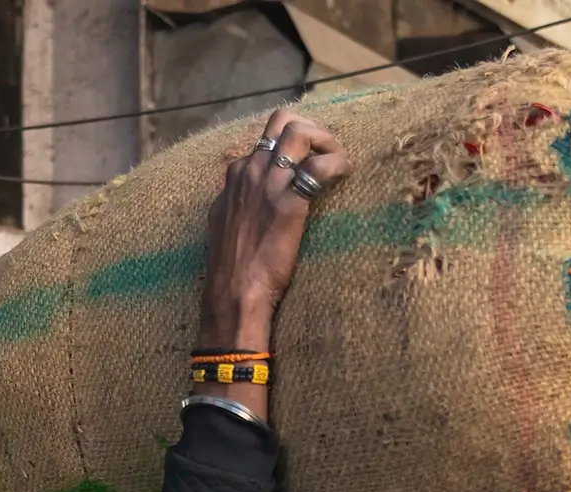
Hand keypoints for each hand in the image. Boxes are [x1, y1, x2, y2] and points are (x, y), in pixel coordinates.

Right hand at [195, 108, 351, 385]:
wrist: (234, 291)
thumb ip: (235, 202)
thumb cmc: (233, 265)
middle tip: (328, 152)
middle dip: (312, 128)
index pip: (266, 139)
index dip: (293, 146)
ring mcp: (268, 183)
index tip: (310, 162)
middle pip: (282, 120)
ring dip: (327, 139)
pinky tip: (346, 173)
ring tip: (340, 160)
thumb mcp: (224, 223)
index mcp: (236, 175)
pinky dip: (338, 162)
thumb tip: (240, 197)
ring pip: (299, 131)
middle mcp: (250, 171)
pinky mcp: (288, 202)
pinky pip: (318, 166)